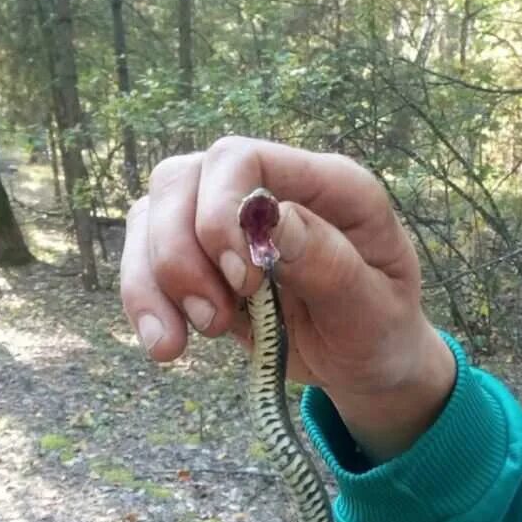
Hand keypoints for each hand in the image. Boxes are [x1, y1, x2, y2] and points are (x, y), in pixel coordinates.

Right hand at [120, 137, 454, 460]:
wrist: (363, 363)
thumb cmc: (379, 330)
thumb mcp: (372, 308)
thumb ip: (328, 262)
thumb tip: (270, 220)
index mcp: (327, 185)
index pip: (243, 159)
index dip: (221, 212)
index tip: (241, 281)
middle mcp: (270, 188)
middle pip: (181, 179)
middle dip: (179, 253)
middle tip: (214, 321)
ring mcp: (226, 217)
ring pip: (152, 215)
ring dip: (152, 282)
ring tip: (180, 344)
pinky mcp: (198, 254)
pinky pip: (143, 257)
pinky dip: (143, 300)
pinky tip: (166, 344)